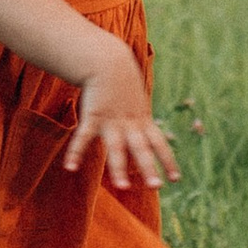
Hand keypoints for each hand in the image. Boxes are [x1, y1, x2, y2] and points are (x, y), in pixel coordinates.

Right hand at [63, 47, 184, 190]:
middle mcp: (130, 124)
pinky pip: (84, 137)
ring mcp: (112, 121)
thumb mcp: (136, 103)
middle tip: (156, 187)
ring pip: (117, 147)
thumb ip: (139, 122)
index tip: (176, 179)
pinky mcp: (94, 116)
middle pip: (141, 149)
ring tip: (122, 187)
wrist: (108, 60)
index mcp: (143, 121)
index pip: (160, 143)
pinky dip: (76, 152)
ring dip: (119, 168)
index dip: (168, 161)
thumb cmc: (122, 84)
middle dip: (148, 167)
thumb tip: (141, 139)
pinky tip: (70, 168)